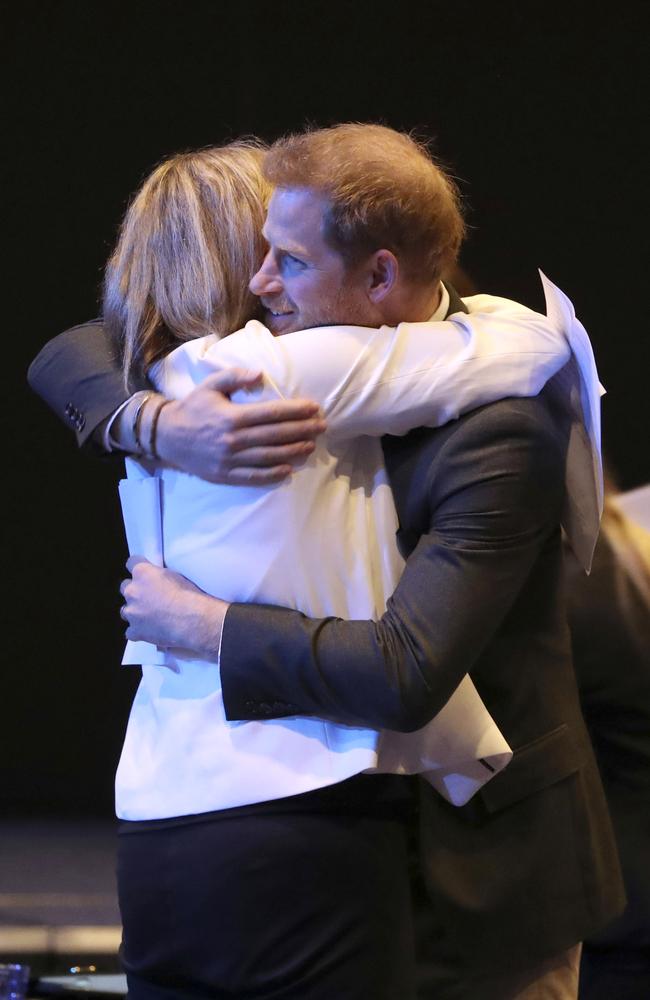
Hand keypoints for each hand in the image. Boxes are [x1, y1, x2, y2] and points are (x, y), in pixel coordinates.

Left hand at [120, 556, 228, 658]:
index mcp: (143, 572)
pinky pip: (131, 631)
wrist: (192, 620)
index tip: (143, 573)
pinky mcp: (135, 631)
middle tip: (150, 597)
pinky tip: (152, 630)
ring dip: (135, 611)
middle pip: (125, 587)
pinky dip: (139, 631)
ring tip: (152, 616)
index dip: (138, 568)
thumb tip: (157, 580)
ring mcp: (132, 612)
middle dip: (135, 591)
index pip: (131, 563)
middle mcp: (133, 590)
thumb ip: (158, 576)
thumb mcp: (175, 575)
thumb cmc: (189, 597)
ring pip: (125, 610)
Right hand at [154, 368, 325, 483]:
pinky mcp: (225, 475)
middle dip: (302, 430)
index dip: (296, 411)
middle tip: (322, 426)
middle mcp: (233, 439)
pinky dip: (272, 474)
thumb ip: (235, 376)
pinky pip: (253, 476)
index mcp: (232, 416)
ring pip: (269, 456)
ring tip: (312, 445)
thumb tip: (260, 374)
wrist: (167, 436)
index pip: (272, 413)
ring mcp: (230, 459)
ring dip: (293, 451)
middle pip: (276, 435)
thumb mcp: (210, 385)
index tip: (314, 408)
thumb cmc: (193, 408)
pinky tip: (289, 469)